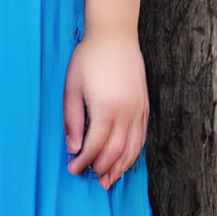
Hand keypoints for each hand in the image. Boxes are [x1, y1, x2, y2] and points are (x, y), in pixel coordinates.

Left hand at [63, 29, 148, 188]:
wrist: (115, 36)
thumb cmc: (89, 59)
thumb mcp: (72, 88)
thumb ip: (72, 120)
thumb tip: (73, 148)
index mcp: (106, 108)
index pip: (96, 146)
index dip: (84, 161)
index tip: (74, 169)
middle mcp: (126, 112)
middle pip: (116, 151)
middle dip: (103, 168)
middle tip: (93, 179)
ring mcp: (138, 110)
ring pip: (133, 147)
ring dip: (122, 166)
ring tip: (110, 179)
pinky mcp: (144, 106)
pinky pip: (142, 136)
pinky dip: (134, 152)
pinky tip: (126, 159)